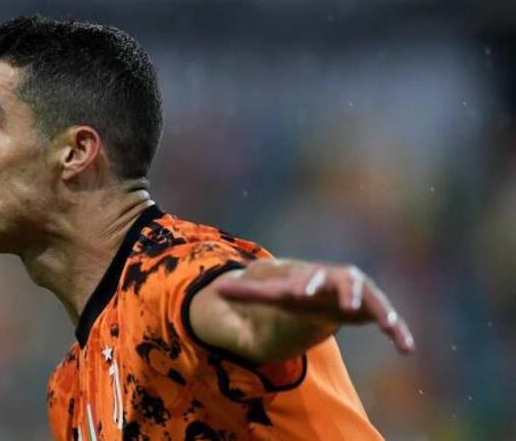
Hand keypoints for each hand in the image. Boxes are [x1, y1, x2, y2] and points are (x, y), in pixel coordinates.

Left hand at [216, 261, 414, 353]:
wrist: (326, 291)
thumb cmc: (299, 292)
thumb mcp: (275, 294)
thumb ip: (250, 294)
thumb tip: (218, 290)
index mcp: (317, 275)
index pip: (313, 278)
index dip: (309, 285)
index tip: (303, 293)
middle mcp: (342, 280)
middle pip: (348, 283)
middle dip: (349, 292)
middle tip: (349, 306)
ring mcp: (362, 295)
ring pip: (375, 300)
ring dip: (381, 311)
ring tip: (389, 325)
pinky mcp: (376, 311)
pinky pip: (390, 320)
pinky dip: (399, 331)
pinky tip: (407, 349)